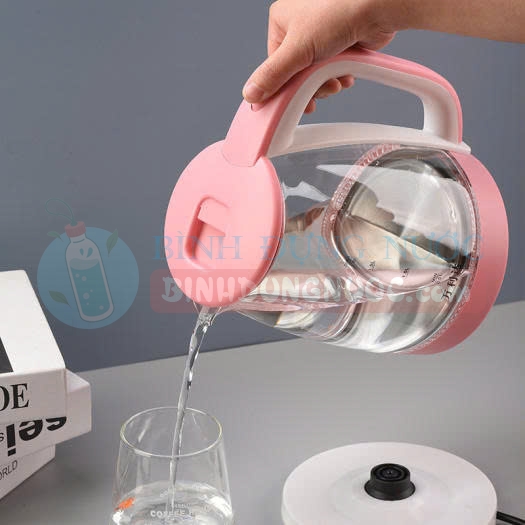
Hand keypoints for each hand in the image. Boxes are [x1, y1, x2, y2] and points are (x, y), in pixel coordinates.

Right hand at [243, 0, 395, 112]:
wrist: (378, 6)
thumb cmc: (338, 11)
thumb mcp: (297, 50)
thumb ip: (273, 75)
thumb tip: (250, 95)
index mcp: (282, 21)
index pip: (275, 67)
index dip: (285, 88)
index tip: (291, 103)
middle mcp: (300, 26)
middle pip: (296, 73)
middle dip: (310, 86)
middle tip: (321, 89)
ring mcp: (322, 35)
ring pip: (315, 74)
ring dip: (327, 83)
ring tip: (337, 80)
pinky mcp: (341, 43)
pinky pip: (333, 69)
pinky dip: (339, 76)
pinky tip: (346, 74)